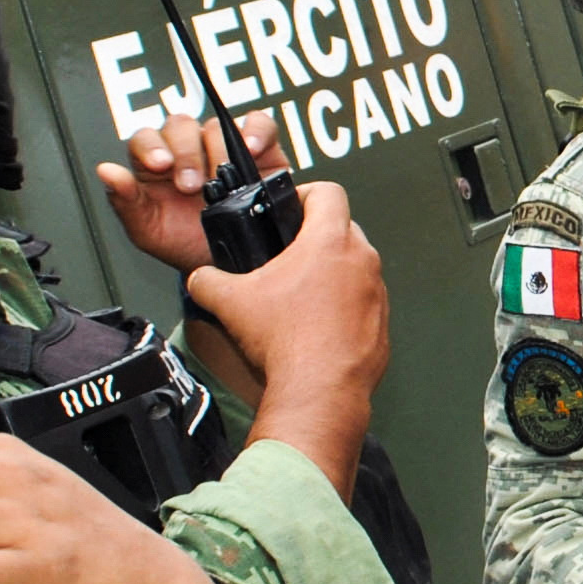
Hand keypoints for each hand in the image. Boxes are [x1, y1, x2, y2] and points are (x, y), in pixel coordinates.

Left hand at [97, 107, 289, 278]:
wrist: (227, 263)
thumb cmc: (184, 243)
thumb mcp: (148, 231)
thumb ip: (125, 201)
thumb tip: (105, 171)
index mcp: (155, 163)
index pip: (146, 138)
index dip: (151, 146)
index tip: (161, 165)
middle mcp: (188, 148)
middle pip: (180, 126)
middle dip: (186, 154)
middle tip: (193, 187)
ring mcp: (222, 145)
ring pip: (216, 127)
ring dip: (217, 153)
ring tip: (223, 185)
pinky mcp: (259, 148)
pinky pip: (258, 123)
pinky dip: (256, 131)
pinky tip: (252, 150)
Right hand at [179, 183, 385, 495]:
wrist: (318, 391)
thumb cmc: (285, 343)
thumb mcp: (229, 302)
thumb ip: (207, 279)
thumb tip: (200, 279)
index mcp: (329, 241)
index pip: (328, 192)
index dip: (305, 193)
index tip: (291, 206)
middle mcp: (362, 262)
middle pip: (344, 229)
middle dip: (316, 237)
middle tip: (289, 255)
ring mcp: (377, 295)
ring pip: (356, 268)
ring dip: (333, 274)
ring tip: (301, 297)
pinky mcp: (382, 326)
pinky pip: (364, 305)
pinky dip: (345, 309)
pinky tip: (317, 328)